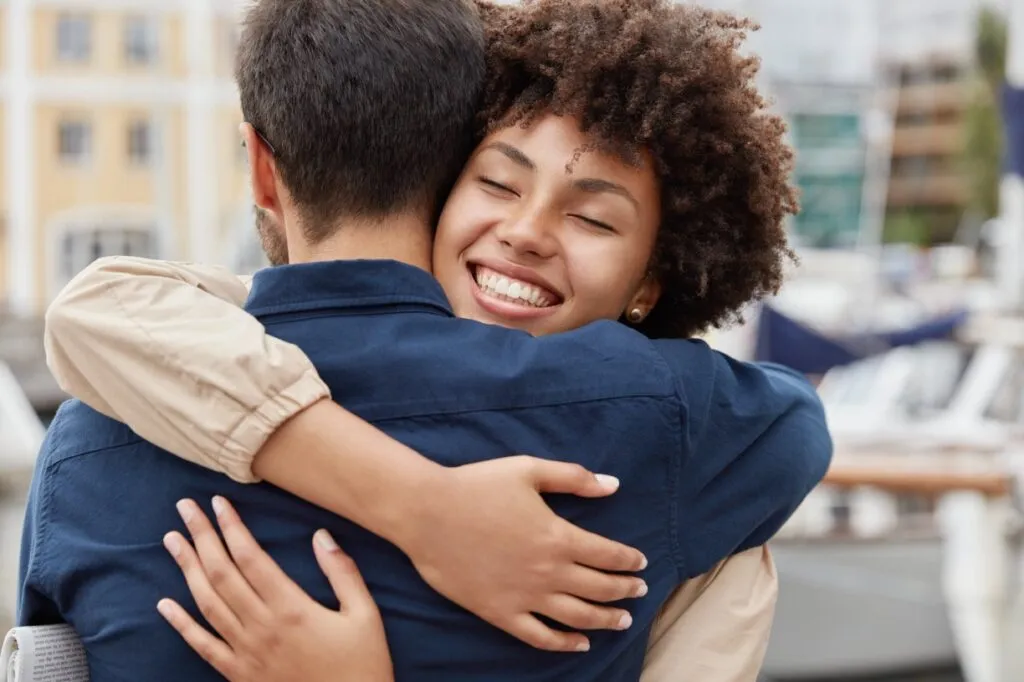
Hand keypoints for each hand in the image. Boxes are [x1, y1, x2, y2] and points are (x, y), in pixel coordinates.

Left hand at [157, 497, 392, 681]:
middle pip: (222, 574)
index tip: (219, 503)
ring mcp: (246, 653)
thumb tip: (321, 536)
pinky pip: (203, 646)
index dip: (233, 528)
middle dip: (202, 537)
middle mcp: (262, 627)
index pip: (252, 558)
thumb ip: (343, 573)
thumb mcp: (365, 615)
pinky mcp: (239, 674)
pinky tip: (165, 604)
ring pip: (207, 604)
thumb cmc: (362, 665)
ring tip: (172, 541)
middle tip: (185, 508)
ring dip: (188, 569)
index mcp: (292, 608)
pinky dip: (181, 624)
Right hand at [396, 456, 648, 652]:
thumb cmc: (477, 486)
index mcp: (558, 536)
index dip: (629, 561)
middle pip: (599, 588)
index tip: (641, 563)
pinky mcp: (500, 613)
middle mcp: (548, 572)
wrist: (427, 513)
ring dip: (605, 619)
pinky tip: (580, 643)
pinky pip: (539, 636)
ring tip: (622, 620)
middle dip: (625, 590)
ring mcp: (525, 596)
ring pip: (577, 617)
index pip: (608, 554)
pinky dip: (564, 643)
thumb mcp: (528, 470)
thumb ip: (573, 477)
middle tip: (639, 591)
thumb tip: (613, 485)